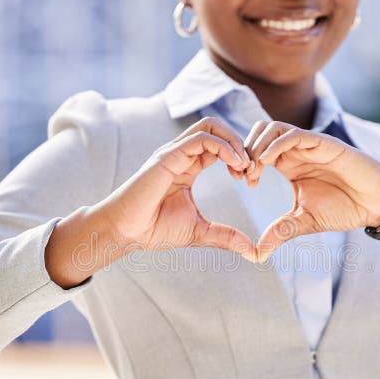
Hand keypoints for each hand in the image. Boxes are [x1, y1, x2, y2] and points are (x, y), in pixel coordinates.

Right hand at [97, 116, 256, 261]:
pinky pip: (201, 139)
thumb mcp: (200, 232)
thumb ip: (226, 237)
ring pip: (210, 126)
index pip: (219, 146)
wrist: (126, 232)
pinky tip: (234, 165)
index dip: (239, 156)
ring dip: (234, 141)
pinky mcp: (168, 156)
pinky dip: (223, 147)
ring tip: (244, 165)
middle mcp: (181, 154)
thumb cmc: (154, 230)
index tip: (249, 179)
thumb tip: (253, 252)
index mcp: (188, 166)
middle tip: (250, 170)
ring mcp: (173, 153)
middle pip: (217, 128)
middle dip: (240, 143)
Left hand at [243, 120, 379, 261]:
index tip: (241, 181)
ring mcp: (309, 145)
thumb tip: (257, 254)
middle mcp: (296, 151)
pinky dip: (275, 145)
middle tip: (243, 174)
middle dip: (245, 150)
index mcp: (288, 164)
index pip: (256, 150)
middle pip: (259, 133)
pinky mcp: (323, 143)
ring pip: (272, 128)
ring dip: (257, 145)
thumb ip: (280, 232)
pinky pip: (293, 135)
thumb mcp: (304, 222)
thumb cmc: (344, 208)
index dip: (244, 162)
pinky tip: (266, 162)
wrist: (376, 204)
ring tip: (254, 170)